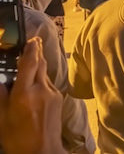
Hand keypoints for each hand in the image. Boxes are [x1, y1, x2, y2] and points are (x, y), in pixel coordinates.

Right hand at [0, 38, 64, 153]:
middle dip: (36, 52)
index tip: (32, 38)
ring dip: (38, 67)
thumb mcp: (2, 118)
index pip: (30, 63)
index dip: (31, 48)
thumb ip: (1, 95)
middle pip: (40, 64)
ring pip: (45, 73)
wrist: (43, 152)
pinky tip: (34, 86)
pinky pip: (49, 83)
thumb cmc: (18, 138)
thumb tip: (2, 80)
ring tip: (30, 63)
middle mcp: (42, 89)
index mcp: (24, 93)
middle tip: (32, 43)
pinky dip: (41, 80)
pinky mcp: (59, 99)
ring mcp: (53, 93)